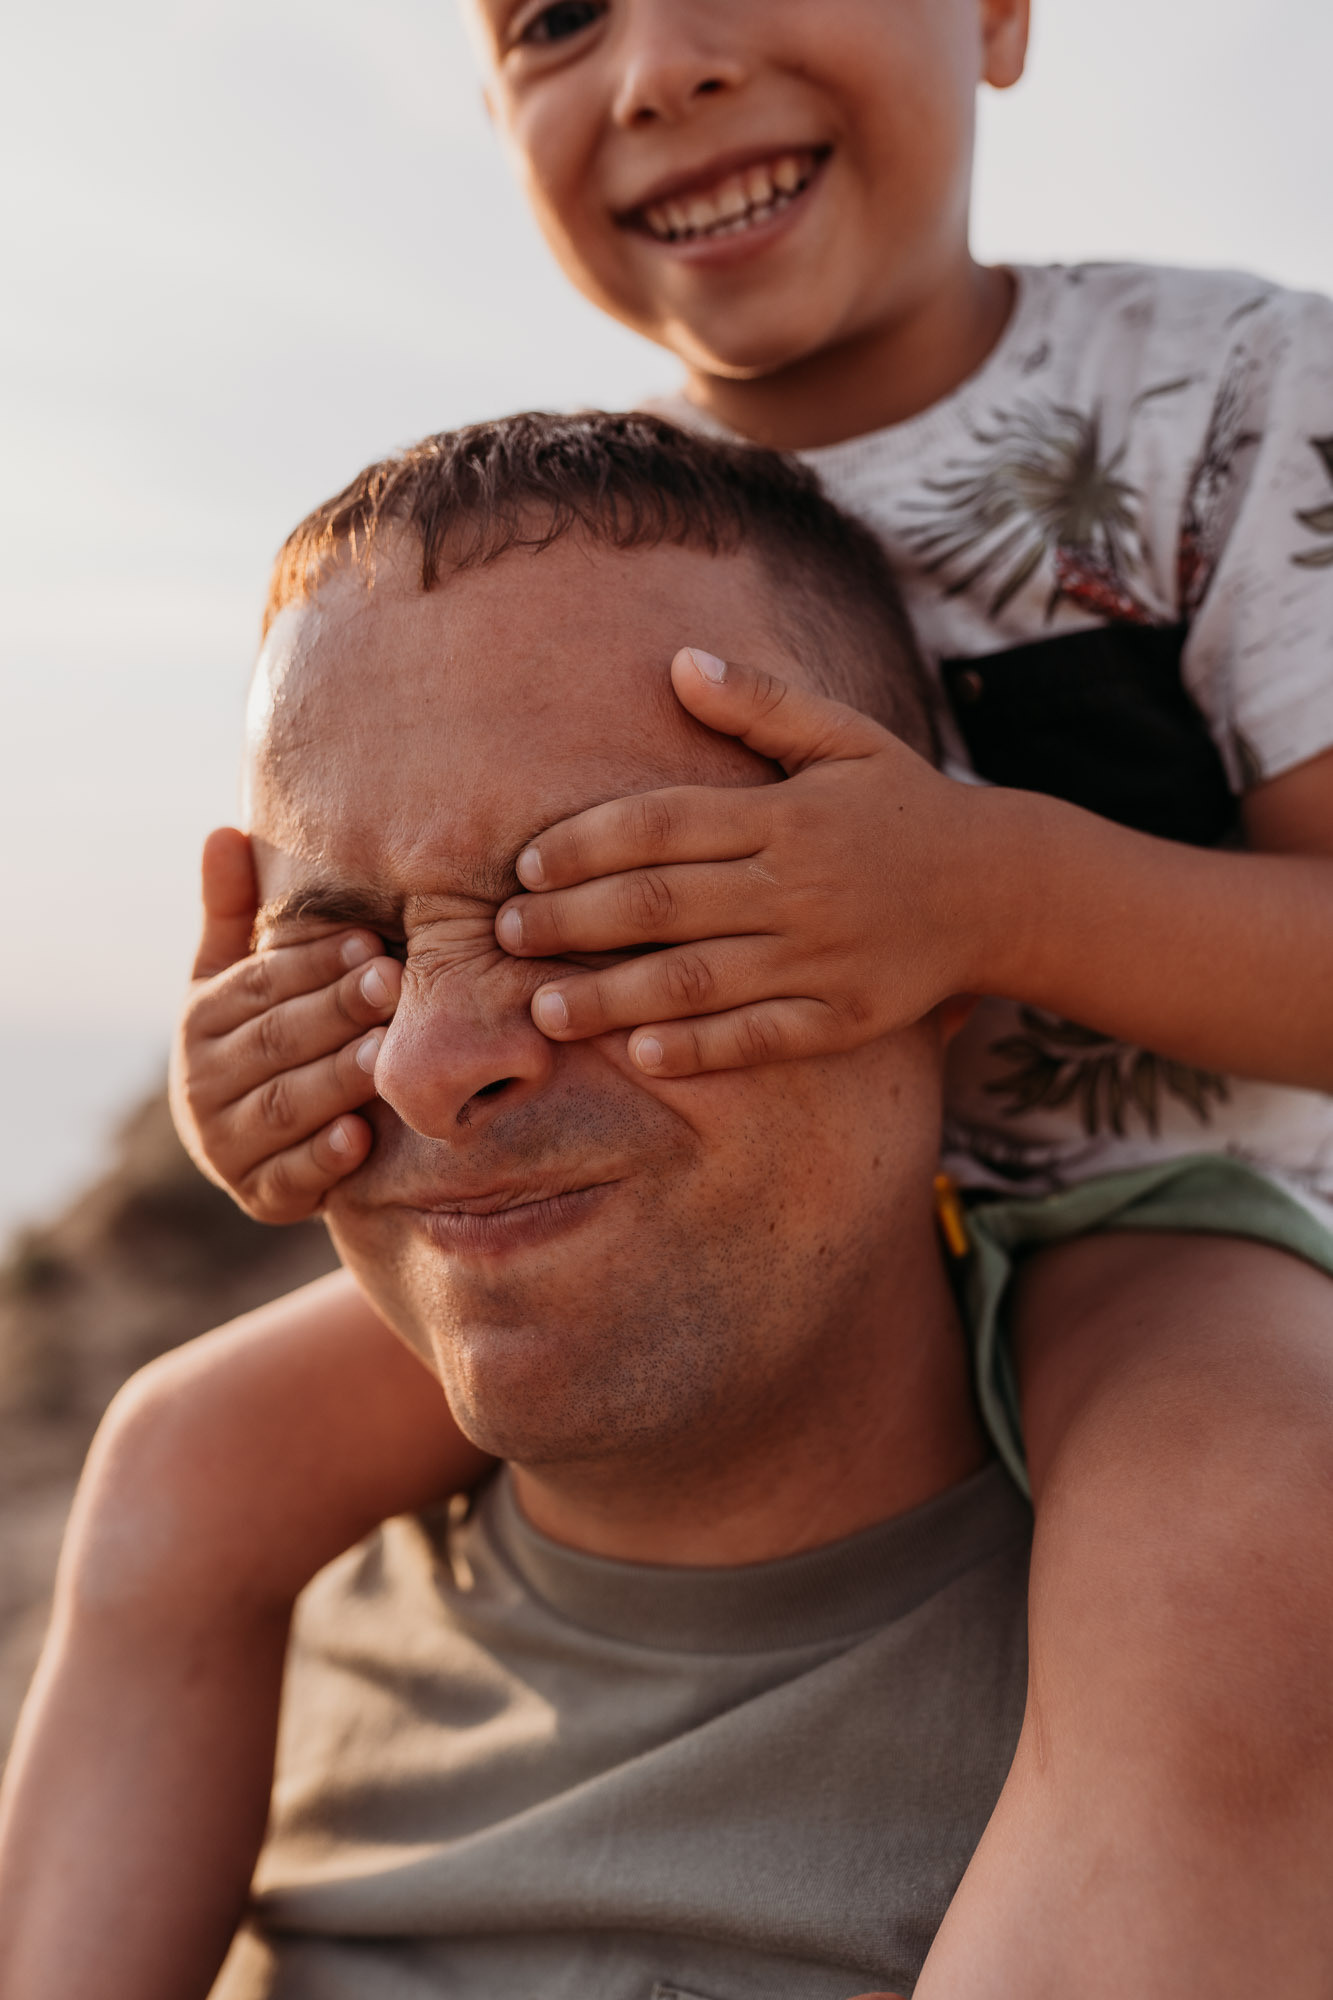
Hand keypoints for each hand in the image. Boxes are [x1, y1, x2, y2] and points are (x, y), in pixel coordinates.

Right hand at [168, 828, 402, 1221]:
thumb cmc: (268, 1035)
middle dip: (336, 1012)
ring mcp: (226, 1147)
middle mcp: (201, 1085)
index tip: (369, 940)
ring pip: (285, 1106)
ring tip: (386, 1056)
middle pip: (276, 1041)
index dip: (312, 964)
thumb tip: (223, 831)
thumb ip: (234, 912)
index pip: (258, 985)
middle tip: (394, 984)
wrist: (264, 1143)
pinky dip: (322, 1160)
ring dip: (336, 1079)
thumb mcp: (241, 976)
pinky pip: (289, 1180)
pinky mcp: (259, 1198)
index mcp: (200, 1021)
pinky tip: (360, 1138)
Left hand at [495, 647, 990, 1075]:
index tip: (526, 865)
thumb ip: (760, 703)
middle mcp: (797, 886)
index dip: (586, 843)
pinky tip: (641, 1054)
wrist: (1000, 889)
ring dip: (613, 997)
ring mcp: (820, 957)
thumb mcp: (844, 736)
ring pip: (697, 979)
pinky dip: (700, 1048)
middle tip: (505, 936)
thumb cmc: (903, 805)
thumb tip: (676, 661)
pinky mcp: (844, 1017)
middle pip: (662, 904)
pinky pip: (761, 1037)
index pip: (663, 825)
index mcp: (785, 814)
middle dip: (573, 921)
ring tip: (544, 1010)